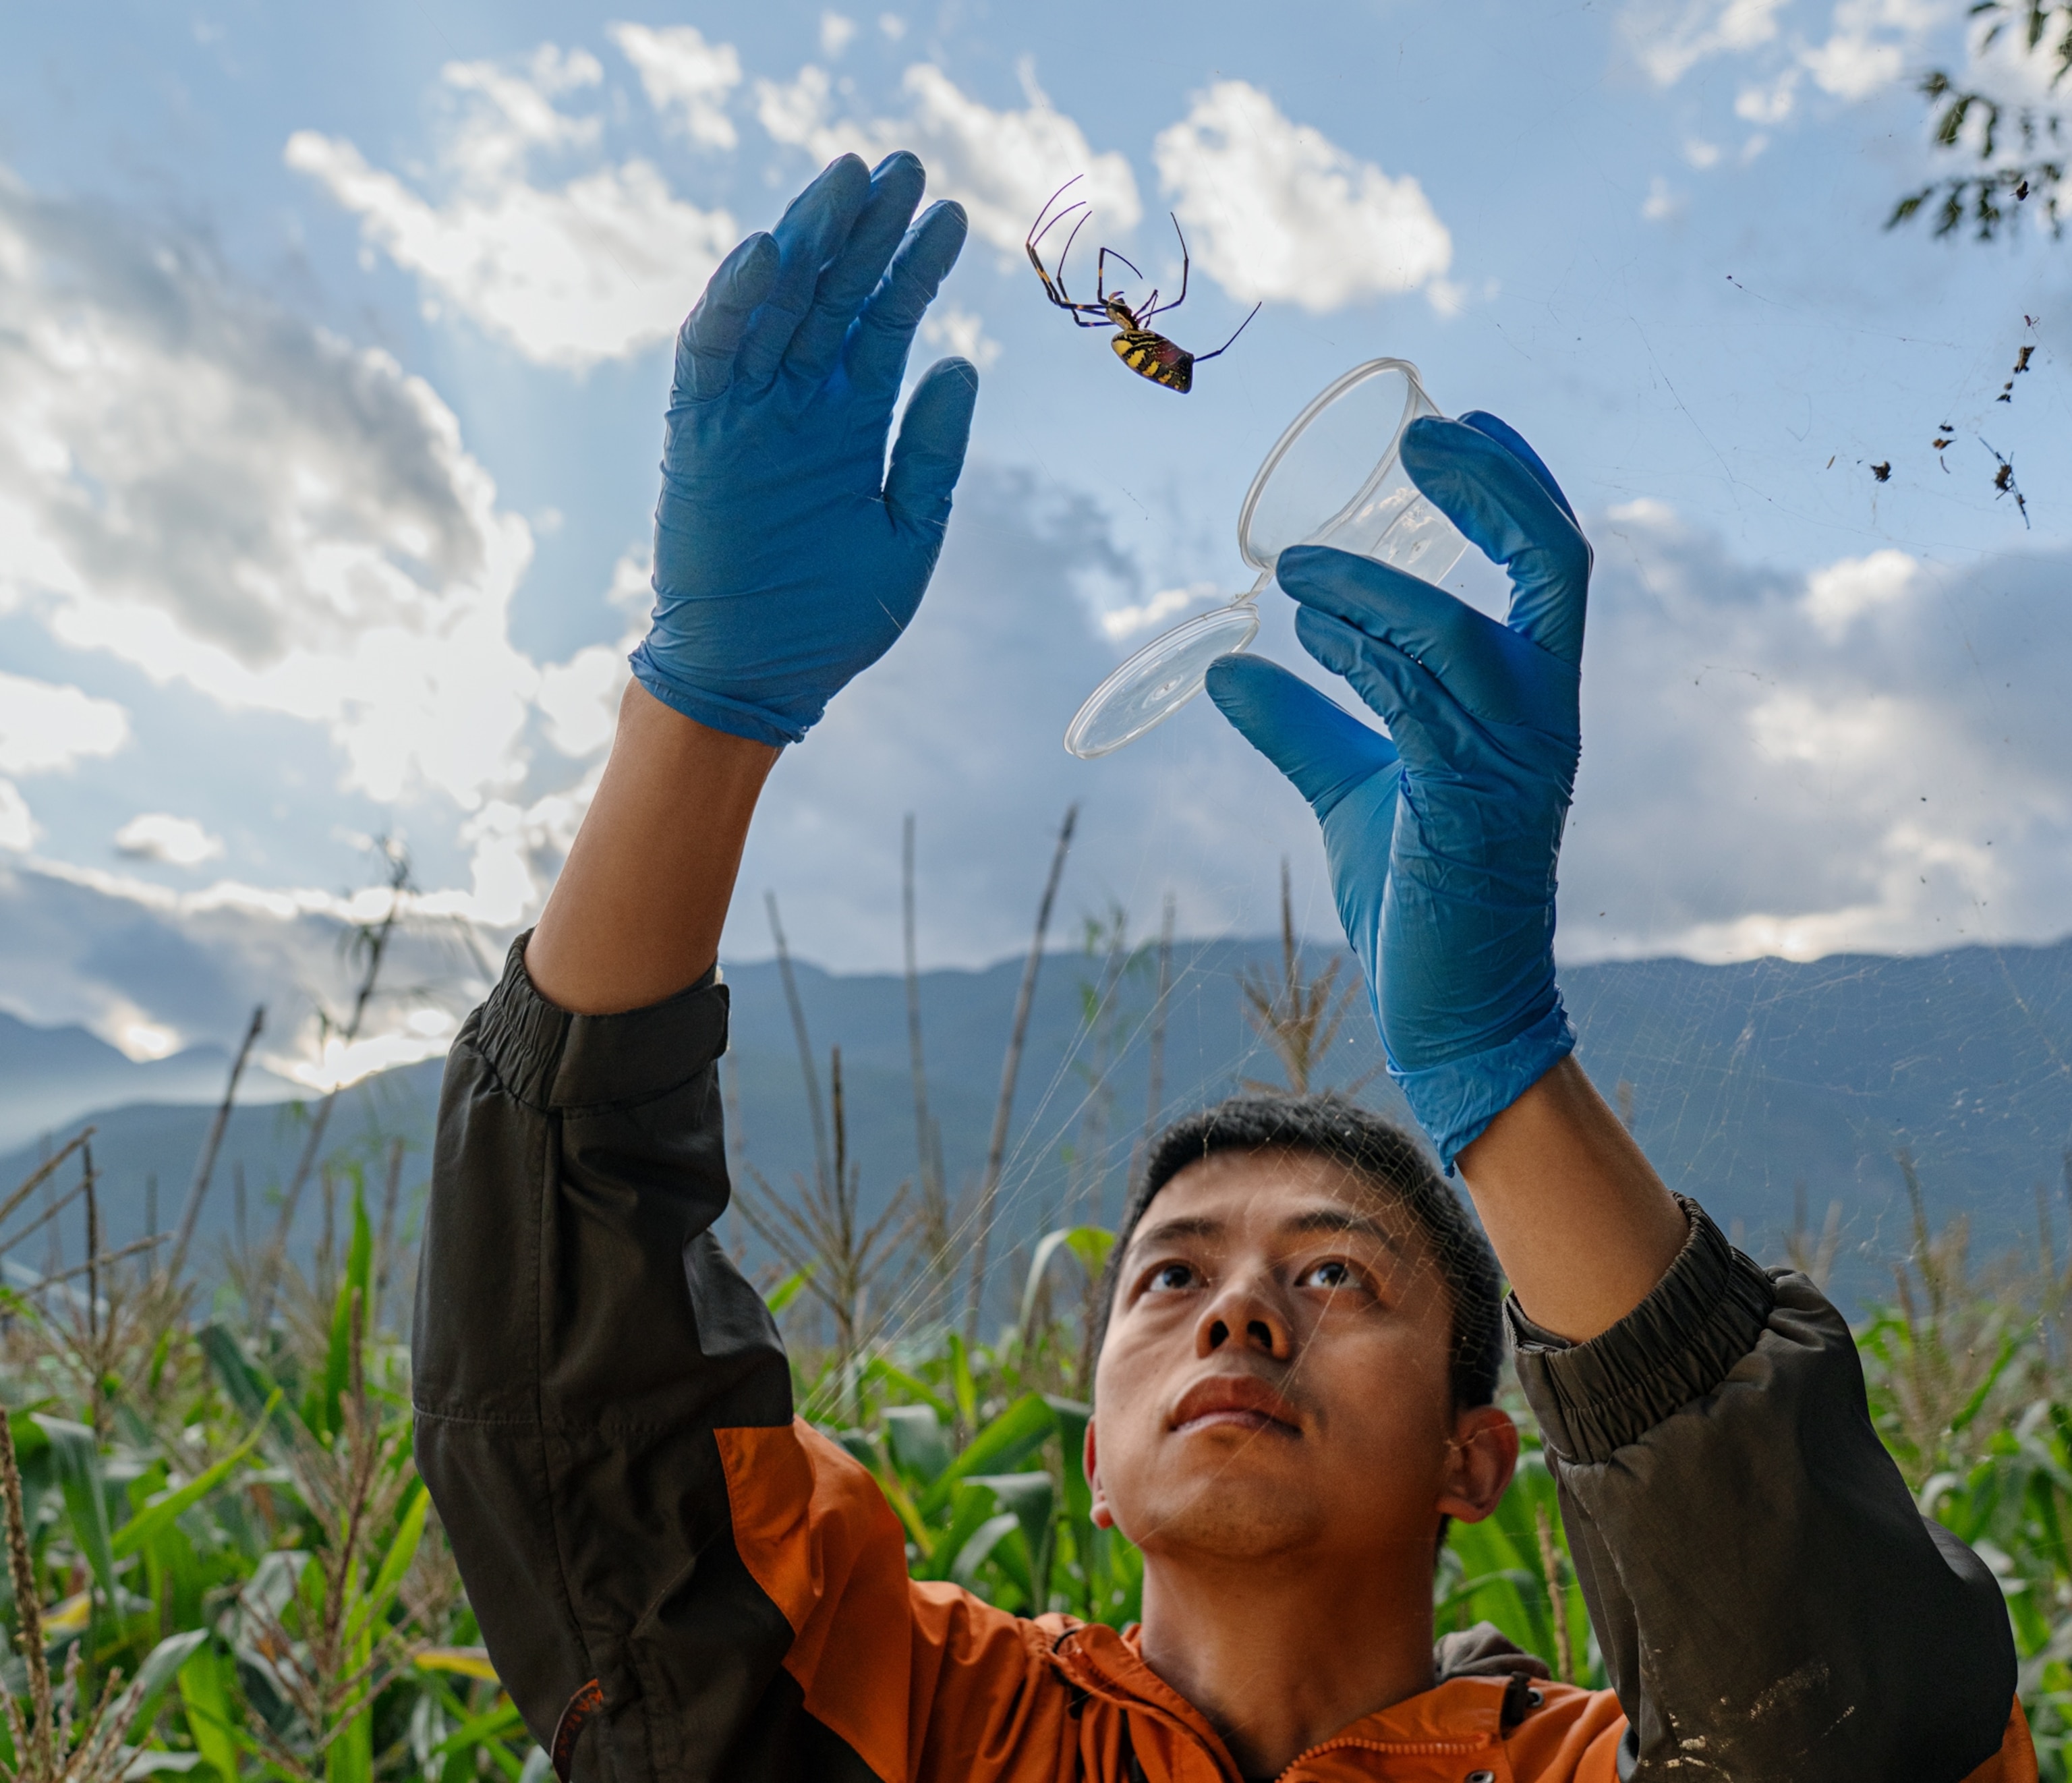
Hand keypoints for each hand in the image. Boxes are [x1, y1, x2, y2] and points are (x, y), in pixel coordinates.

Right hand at [629, 152, 978, 745]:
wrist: (759, 680)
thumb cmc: (831, 620)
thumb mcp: (906, 533)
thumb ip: (932, 452)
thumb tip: (959, 361)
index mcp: (850, 419)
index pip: (883, 320)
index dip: (913, 266)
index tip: (949, 214)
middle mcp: (799, 402)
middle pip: (833, 292)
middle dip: (866, 227)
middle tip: (903, 164)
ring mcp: (747, 413)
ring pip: (776, 303)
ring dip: (809, 241)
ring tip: (850, 181)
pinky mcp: (698, 434)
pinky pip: (713, 352)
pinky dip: (736, 301)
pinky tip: (773, 252)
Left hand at [1206, 413, 1590, 1167]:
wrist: (1459, 1015)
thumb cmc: (1425, 897)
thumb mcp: (1355, 790)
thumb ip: (1302, 723)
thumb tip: (1224, 668)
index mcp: (1533, 703)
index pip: (1553, 568)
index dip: (1516, 487)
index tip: (1453, 429)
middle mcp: (1542, 719)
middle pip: (1553, 566)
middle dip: (1493, 489)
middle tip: (1421, 439)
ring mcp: (1514, 762)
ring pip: (1458, 632)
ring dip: (1368, 584)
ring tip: (1291, 564)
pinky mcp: (1467, 809)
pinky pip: (1416, 704)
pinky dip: (1358, 653)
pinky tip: (1304, 631)